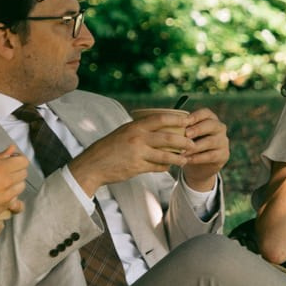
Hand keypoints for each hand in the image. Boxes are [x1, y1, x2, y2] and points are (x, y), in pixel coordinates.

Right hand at [0, 147, 29, 235]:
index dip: (17, 160)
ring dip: (15, 184)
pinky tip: (1, 196)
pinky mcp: (7, 206)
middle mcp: (7, 181)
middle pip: (24, 173)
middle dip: (16, 171)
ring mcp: (8, 195)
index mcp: (0, 168)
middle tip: (3, 173)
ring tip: (1, 185)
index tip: (9, 162)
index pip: (23, 161)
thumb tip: (12, 148)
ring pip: (22, 186)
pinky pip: (18, 198)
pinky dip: (12, 196)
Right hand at [70, 112, 193, 193]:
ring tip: (186, 159)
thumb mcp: (122, 132)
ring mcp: (138, 153)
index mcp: (135, 126)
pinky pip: (157, 167)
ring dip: (179, 158)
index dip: (177, 119)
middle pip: (168, 138)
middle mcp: (138, 138)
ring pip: (166, 155)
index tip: (189, 120)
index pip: (161, 119)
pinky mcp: (137, 167)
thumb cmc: (108, 148)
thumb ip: (139, 129)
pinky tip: (169, 166)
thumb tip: (159, 126)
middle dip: (184, 141)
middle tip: (193, 143)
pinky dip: (165, 167)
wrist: (92, 165)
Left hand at [174, 106, 229, 191]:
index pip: (206, 113)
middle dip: (197, 129)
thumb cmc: (189, 145)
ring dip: (195, 146)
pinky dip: (198, 158)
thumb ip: (181, 127)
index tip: (184, 121)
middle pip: (211, 125)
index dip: (195, 116)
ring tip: (182, 150)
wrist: (199, 166)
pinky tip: (187, 160)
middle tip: (185, 134)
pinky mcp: (224, 155)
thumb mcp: (186, 134)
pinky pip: (211, 155)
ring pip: (211, 142)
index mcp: (210, 119)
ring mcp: (223, 142)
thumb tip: (165, 122)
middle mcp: (219, 128)